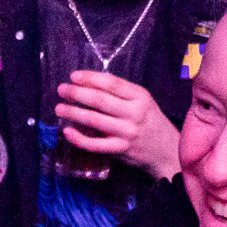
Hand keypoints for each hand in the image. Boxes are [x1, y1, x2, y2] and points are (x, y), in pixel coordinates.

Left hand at [58, 72, 180, 177]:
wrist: (166, 150)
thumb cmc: (150, 122)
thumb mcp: (142, 101)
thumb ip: (121, 94)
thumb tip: (88, 85)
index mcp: (140, 96)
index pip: (111, 83)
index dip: (90, 78)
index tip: (73, 76)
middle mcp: (135, 113)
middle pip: (100, 100)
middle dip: (77, 93)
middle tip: (62, 90)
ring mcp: (128, 132)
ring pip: (94, 120)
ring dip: (73, 113)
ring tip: (59, 108)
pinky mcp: (122, 149)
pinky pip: (95, 144)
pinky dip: (79, 138)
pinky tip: (67, 132)